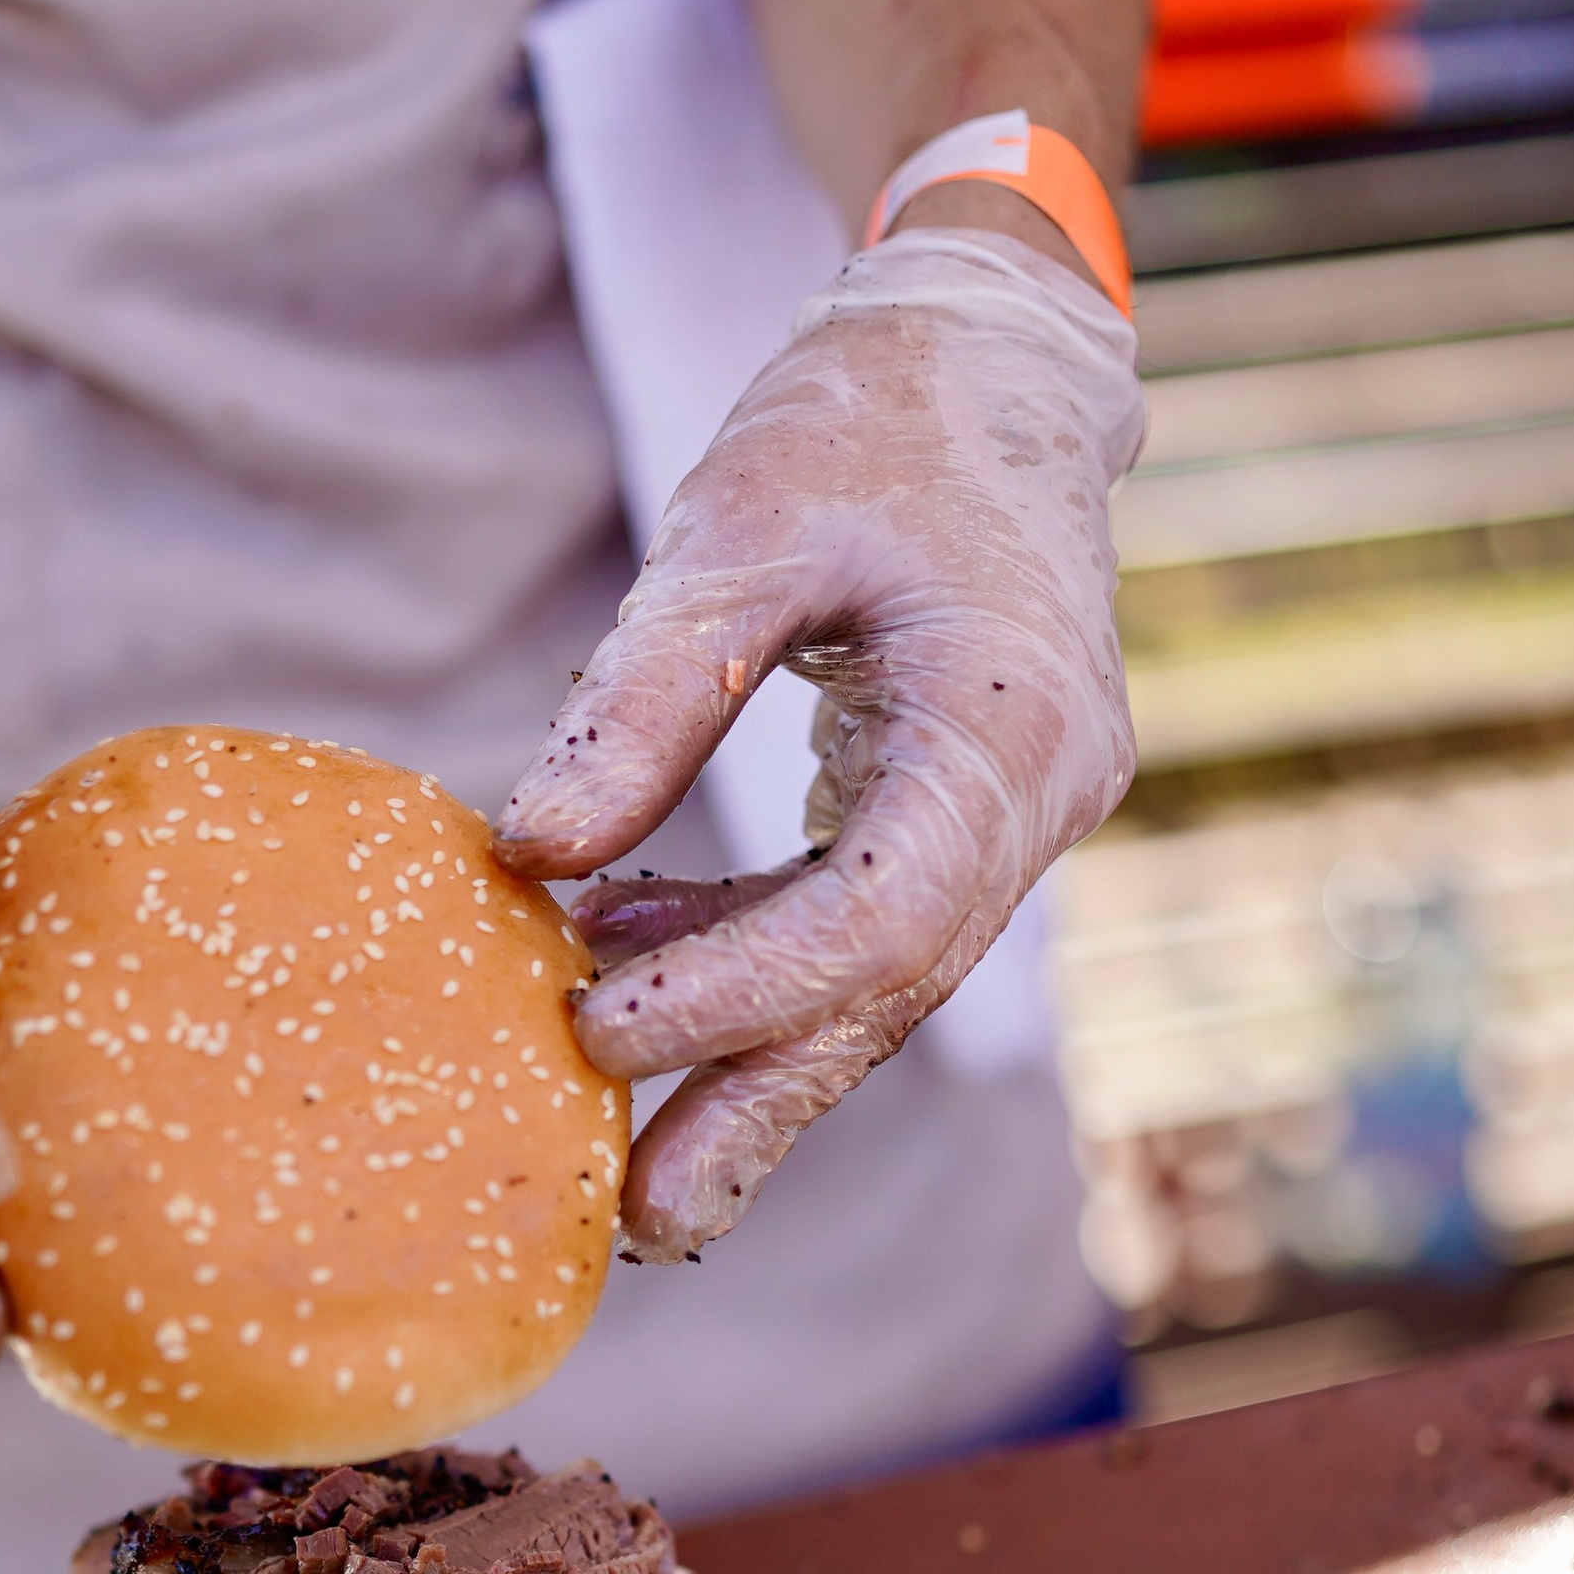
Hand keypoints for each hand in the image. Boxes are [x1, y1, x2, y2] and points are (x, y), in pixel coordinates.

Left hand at [496, 232, 1140, 1259]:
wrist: (997, 351)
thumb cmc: (871, 411)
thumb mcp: (742, 522)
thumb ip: (647, 692)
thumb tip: (534, 852)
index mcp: (1014, 720)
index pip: (884, 912)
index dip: (741, 991)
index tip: (595, 1024)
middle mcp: (1040, 793)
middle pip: (890, 989)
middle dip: (759, 1104)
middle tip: (637, 1221)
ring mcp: (1017, 812)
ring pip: (876, 977)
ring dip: (750, 1061)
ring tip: (625, 1164)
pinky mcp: (966, 810)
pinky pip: (860, 918)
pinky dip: (750, 958)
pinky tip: (631, 964)